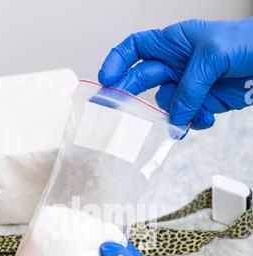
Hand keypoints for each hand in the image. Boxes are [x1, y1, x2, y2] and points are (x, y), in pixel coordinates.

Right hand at [98, 18, 252, 129]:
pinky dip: (194, 123)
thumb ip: (189, 88)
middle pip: (142, 80)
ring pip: (166, 106)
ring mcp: (188, 86)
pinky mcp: (201, 104)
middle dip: (127, 94)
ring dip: (174, 115)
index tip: (107, 79)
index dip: (118, 62)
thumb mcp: (213, 56)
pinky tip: (207, 119)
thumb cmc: (246, 43)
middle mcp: (176, 64)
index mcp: (174, 42)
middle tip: (113, 108)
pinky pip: (186, 119)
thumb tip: (175, 117)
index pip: (136, 48)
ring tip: (191, 116)